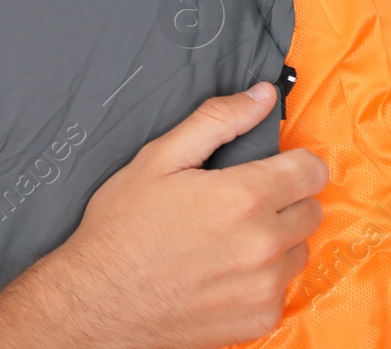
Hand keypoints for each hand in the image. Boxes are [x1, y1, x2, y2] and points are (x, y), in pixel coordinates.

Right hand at [47, 83, 326, 348]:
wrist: (100, 299)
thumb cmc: (122, 227)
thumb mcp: (157, 159)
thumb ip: (215, 122)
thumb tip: (260, 96)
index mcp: (242, 197)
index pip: (310, 171)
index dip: (293, 162)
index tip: (272, 167)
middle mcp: (264, 243)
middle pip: (312, 210)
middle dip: (283, 200)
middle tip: (238, 204)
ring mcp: (266, 285)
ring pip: (299, 250)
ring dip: (276, 240)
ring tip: (226, 239)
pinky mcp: (261, 316)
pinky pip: (282, 288)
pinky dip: (261, 278)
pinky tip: (221, 271)